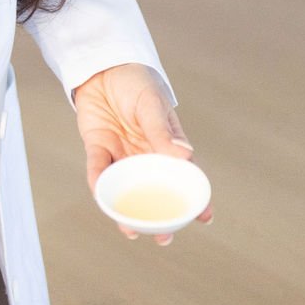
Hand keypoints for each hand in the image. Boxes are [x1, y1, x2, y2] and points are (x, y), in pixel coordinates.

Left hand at [73, 62, 213, 245]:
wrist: (103, 66)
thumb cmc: (135, 82)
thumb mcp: (151, 104)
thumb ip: (163, 130)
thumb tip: (185, 156)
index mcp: (165, 146)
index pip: (183, 176)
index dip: (195, 198)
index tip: (206, 218)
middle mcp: (144, 156)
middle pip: (154, 193)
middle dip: (160, 219)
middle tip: (164, 238)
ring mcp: (121, 155)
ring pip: (126, 190)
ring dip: (127, 212)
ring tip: (131, 232)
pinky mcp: (98, 148)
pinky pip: (98, 171)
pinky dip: (99, 186)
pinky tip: (102, 200)